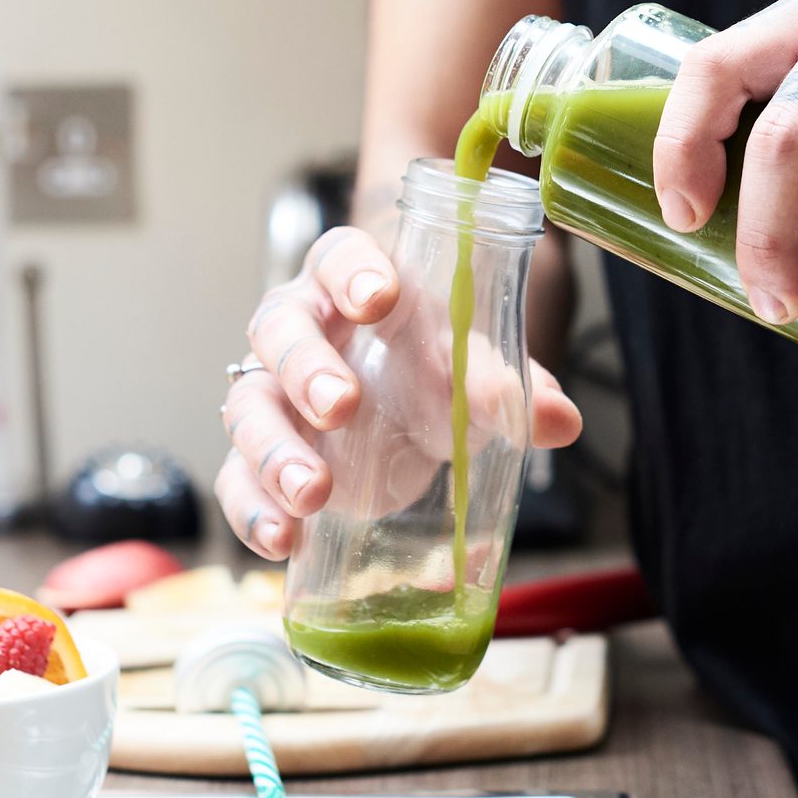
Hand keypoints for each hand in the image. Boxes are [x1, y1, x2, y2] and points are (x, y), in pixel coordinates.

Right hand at [215, 225, 583, 558]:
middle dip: (306, 367)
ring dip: (274, 451)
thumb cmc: (434, 367)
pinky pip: (236, 480)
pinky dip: (253, 511)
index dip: (352, 272)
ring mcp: (271, 395)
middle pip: (280, 330)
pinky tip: (283, 541)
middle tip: (342, 405)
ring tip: (311, 493)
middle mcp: (300, 330)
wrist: (405, 412)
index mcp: (353, 283)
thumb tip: (561, 421)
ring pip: (249, 408)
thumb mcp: (473, 371)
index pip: (338, 256)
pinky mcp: (259, 460)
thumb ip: (509, 388)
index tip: (379, 299)